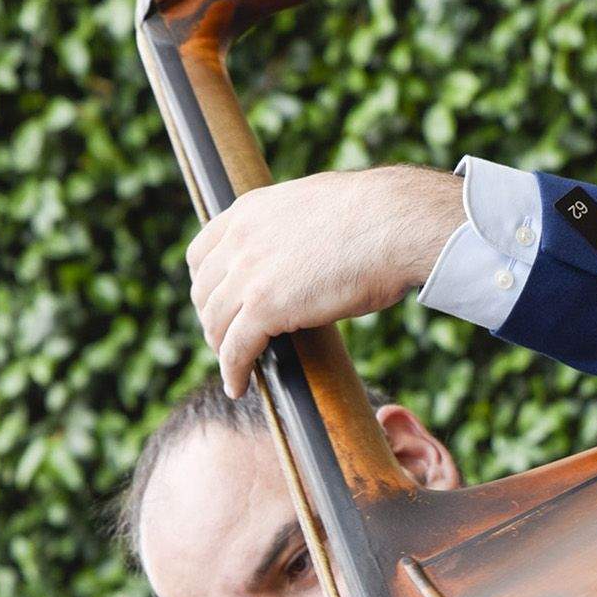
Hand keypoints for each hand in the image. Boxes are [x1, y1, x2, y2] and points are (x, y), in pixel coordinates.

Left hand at [187, 165, 463, 395]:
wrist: (395, 223)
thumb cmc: (376, 217)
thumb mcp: (316, 210)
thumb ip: (294, 230)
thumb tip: (305, 247)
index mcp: (250, 210)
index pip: (201, 252)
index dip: (204, 284)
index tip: (216, 303)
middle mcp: (240, 239)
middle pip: (203, 292)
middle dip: (211, 321)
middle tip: (227, 341)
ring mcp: (248, 273)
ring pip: (216, 323)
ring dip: (221, 351)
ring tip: (234, 369)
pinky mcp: (264, 307)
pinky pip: (236, 349)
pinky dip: (233, 372)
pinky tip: (238, 386)